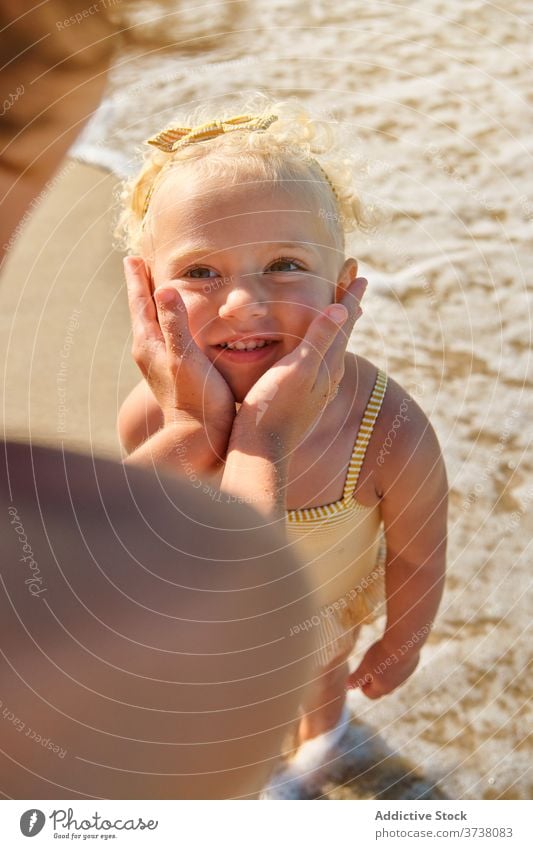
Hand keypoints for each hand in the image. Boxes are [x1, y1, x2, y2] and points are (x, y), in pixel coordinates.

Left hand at [124, 256, 235, 460]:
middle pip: (143, 312)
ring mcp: (159, 366)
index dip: (138, 278)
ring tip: (159, 291)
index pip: (140, 303)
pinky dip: (169, 325)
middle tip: (141, 265)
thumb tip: (164, 288)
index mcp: (149, 344)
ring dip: (155, 306)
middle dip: (143, 288)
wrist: (197, 440)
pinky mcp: (173, 376)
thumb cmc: (197, 399)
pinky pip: (167, 340)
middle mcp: (149, 353)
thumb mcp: (186, 357)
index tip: (133, 257)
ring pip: (154, 326)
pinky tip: (179, 330)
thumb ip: (176, 323)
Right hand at [234, 277, 366, 452]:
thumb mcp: (296, 370)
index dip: (350, 296)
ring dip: (335, 327)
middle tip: (354, 285)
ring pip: (331, 350)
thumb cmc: (273, 409)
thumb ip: (318, 340)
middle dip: (346, 308)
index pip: (343, 323)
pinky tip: (312, 354)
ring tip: (339, 313)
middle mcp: (327, 377)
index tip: (360, 274)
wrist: (261, 451)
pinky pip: (317, 363)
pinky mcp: (301, 400)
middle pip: (341, 334)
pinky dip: (319, 346)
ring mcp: (315, 391)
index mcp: (327, 365)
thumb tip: (342, 309)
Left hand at [346, 639, 419, 699]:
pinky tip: (391, 651)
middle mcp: (396, 685)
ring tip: (380, 657)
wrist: (404, 642)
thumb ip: (357, 678)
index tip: (360, 673)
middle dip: (374, 679)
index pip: (370, 695)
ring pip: (393, 678)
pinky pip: (401, 668)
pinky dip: (395, 663)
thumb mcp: (365, 666)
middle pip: (382, 688)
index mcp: (383, 688)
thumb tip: (348, 687)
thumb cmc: (382, 655)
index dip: (362, 686)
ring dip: (385, 671)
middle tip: (369, 665)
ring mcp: (405, 676)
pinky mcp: (412, 665)